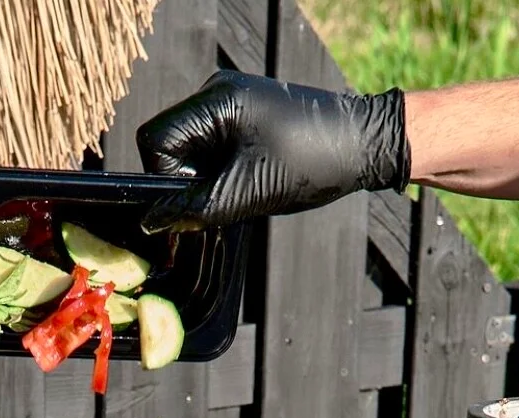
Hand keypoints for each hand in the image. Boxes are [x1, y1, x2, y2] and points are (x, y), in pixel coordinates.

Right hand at [134, 70, 411, 232]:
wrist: (366, 144)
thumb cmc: (314, 163)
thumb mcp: (248, 194)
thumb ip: (194, 209)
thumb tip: (152, 223)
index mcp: (215, 100)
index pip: (156, 141)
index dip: (166, 179)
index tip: (197, 200)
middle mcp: (215, 93)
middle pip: (169, 146)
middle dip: (186, 180)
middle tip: (224, 197)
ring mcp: (229, 103)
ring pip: (189, 152)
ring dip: (205, 179)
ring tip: (243, 187)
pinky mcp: (242, 117)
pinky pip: (209, 149)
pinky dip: (219, 172)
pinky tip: (249, 179)